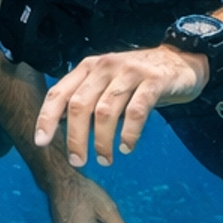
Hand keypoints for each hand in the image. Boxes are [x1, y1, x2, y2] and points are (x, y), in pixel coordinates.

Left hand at [35, 46, 205, 167]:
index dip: (47, 118)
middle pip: (79, 105)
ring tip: (104, 160)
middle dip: (75, 137)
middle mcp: (105, 67)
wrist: (181, 61)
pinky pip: (136, 112)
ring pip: (105, 111)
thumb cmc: (138, 79)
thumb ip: (87, 99)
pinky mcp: (154, 81)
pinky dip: (129, 134)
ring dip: (102, 141)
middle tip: (77, 161)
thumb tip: (60, 126)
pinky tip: (127, 147)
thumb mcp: (107, 83)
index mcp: (89, 68)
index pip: (59, 92)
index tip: (41, 142)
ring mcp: (130, 72)